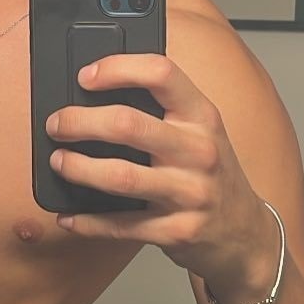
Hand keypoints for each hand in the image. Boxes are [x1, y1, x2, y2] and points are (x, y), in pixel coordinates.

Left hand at [44, 52, 278, 303]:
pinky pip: (121, 225)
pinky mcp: (177, 232)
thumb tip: (94, 97)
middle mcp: (199, 151)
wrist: (246, 234)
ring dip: (77, 168)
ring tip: (58, 161)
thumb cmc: (212, 176)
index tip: (85, 76)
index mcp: (202, 117)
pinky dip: (88, 221)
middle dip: (80, 122)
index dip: (117, 69)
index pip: (162, 74)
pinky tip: (69, 215)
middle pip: (128, 125)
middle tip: (57, 124)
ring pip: (120, 176)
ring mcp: (190, 194)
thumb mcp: (201, 134)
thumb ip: (163, 113)